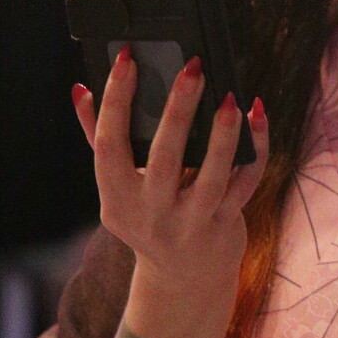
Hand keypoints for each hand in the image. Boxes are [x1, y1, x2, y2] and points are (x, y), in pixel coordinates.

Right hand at [74, 54, 267, 337]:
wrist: (183, 280)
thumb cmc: (147, 218)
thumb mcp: (118, 188)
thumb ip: (98, 139)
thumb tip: (81, 89)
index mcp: (116, 199)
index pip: (109, 144)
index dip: (115, 99)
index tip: (127, 58)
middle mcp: (152, 213)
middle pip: (164, 159)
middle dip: (178, 111)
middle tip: (193, 68)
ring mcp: (192, 223)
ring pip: (213, 176)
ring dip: (224, 135)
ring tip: (231, 97)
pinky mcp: (226, 224)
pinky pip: (246, 181)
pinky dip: (255, 147)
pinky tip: (257, 114)